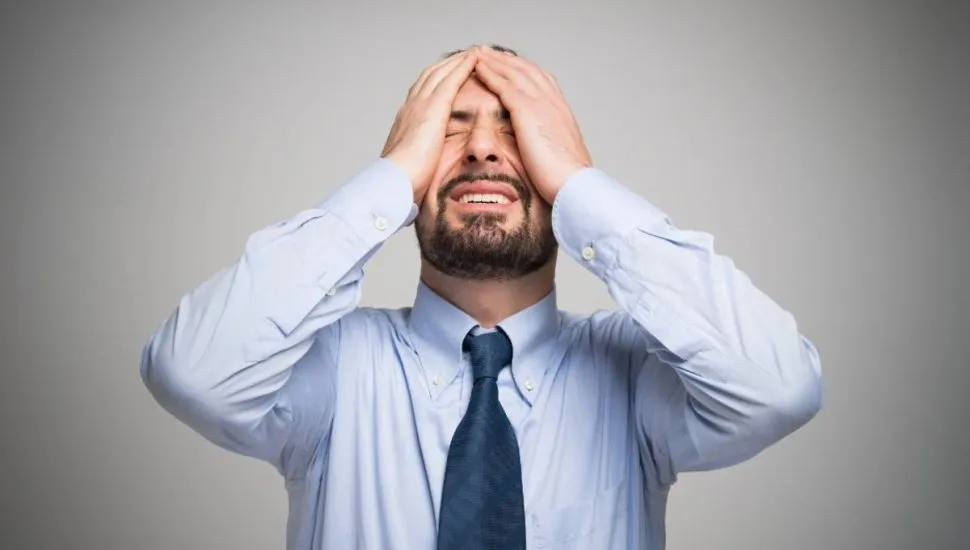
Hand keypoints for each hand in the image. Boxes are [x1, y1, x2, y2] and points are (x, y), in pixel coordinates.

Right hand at [381, 50, 479, 205]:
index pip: (422, 91)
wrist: (397, 177)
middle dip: (447, 64)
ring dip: (457, 60)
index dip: (436, 80)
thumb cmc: (405, 178)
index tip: (447, 73)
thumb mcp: (412, 163)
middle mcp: (412, 106)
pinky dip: (462, 67)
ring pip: (441, 72)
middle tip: (463, 55)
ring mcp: (421, 104)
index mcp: (407, 119)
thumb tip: (424, 166)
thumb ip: (419, 157)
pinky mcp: (434, 107)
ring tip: (473, 52)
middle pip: (431, 75)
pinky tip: (474, 60)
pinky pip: (451, 79)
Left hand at [472, 47, 591, 203]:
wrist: (573, 182)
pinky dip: (490, 73)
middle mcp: (552, 101)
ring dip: (495, 60)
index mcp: (561, 110)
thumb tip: (545, 150)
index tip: (511, 64)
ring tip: (479, 53)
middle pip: (527, 69)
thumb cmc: (567, 177)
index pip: (542, 80)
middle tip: (490, 51)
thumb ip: (550, 144)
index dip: (525, 70)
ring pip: (514, 72)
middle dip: (508, 59)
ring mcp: (541, 103)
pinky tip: (477, 68)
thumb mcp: (560, 154)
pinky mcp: (527, 111)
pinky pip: (504, 85)